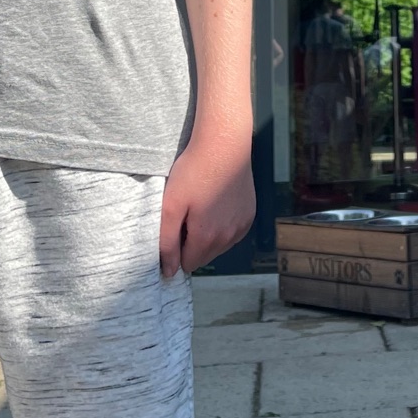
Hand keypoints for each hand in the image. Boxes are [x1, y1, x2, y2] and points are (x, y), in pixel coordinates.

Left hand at [159, 129, 253, 277]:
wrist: (224, 144)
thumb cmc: (194, 172)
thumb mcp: (171, 206)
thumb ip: (167, 242)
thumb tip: (168, 272)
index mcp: (206, 238)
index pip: (187, 264)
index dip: (176, 250)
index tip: (173, 228)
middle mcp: (228, 238)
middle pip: (203, 257)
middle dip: (192, 244)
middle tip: (185, 215)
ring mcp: (242, 226)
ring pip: (219, 246)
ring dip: (208, 237)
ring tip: (200, 207)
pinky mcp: (250, 214)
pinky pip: (232, 233)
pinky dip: (222, 226)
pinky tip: (216, 205)